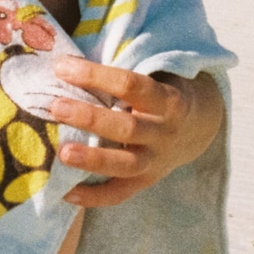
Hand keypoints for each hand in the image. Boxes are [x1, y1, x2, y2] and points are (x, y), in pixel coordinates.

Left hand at [49, 61, 223, 206]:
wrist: (198, 126)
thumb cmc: (160, 91)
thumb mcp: (153, 73)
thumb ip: (119, 69)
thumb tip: (62, 56)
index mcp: (166, 100)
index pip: (130, 85)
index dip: (95, 75)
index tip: (62, 67)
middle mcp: (164, 133)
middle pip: (127, 128)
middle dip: (90, 118)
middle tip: (55, 107)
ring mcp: (157, 161)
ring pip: (125, 164)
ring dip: (92, 159)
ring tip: (62, 153)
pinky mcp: (146, 181)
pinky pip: (120, 194)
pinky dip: (93, 197)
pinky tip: (65, 193)